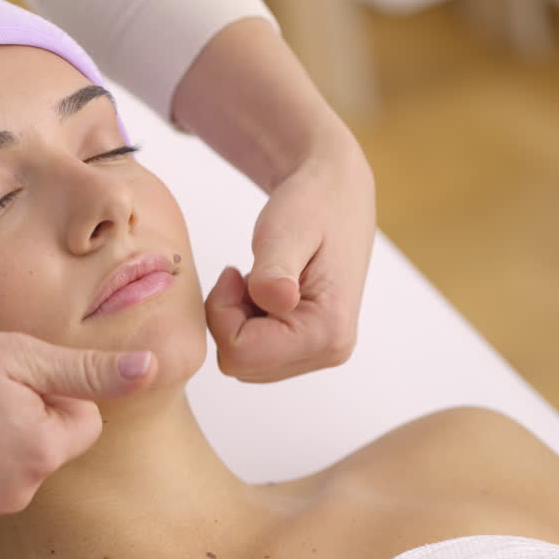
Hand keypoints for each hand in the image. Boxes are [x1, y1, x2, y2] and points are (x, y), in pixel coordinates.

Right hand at [0, 331, 155, 544]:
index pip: (82, 424)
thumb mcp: (13, 354)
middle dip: (20, 427)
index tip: (8, 381)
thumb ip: (85, 370)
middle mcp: (15, 496)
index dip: (50, 396)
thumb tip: (149, 369)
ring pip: (5, 481)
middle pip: (43, 455)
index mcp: (41, 451)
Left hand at [205, 144, 374, 380]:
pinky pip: (255, 353)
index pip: (241, 353)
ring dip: (237, 321)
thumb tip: (276, 300)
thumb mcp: (284, 230)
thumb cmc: (310, 206)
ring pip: (244, 361)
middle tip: (246, 276)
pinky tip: (264, 292)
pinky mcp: (310, 346)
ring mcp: (321, 352)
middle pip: (241, 363)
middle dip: (228, 319)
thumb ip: (275, 269)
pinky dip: (246, 323)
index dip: (222, 312)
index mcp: (327, 331)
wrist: (336, 195)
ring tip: (260, 281)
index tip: (234, 272)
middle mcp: (329, 351)